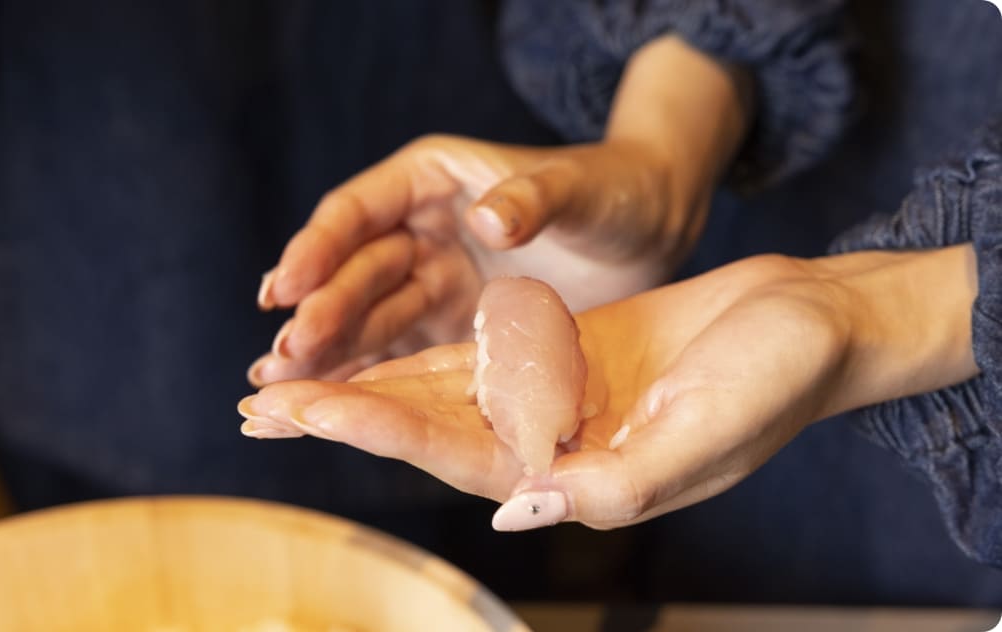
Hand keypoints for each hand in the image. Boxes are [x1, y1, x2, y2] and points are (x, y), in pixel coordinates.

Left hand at [239, 246, 976, 528]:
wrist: (812, 321)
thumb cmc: (772, 380)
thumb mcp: (701, 434)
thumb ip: (610, 484)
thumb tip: (516, 507)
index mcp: (580, 476)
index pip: (452, 454)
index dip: (371, 429)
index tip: (296, 408)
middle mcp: (554, 444)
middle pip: (426, 431)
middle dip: (343, 419)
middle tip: (258, 406)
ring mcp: (555, 398)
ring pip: (441, 394)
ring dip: (368, 388)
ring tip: (293, 385)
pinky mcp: (563, 353)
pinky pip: (478, 356)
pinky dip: (420, 354)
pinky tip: (370, 351)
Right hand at [248, 35, 749, 384]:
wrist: (648, 231)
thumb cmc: (614, 190)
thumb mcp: (579, 189)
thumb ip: (533, 200)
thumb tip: (485, 221)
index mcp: (431, 179)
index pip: (357, 212)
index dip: (317, 249)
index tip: (286, 287)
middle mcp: (419, 228)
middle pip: (353, 272)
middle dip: (317, 311)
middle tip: (285, 354)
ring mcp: (431, 279)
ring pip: (364, 317)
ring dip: (323, 351)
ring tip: (275, 386)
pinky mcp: (450, 324)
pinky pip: (396, 350)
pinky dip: (361, 374)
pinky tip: (322, 402)